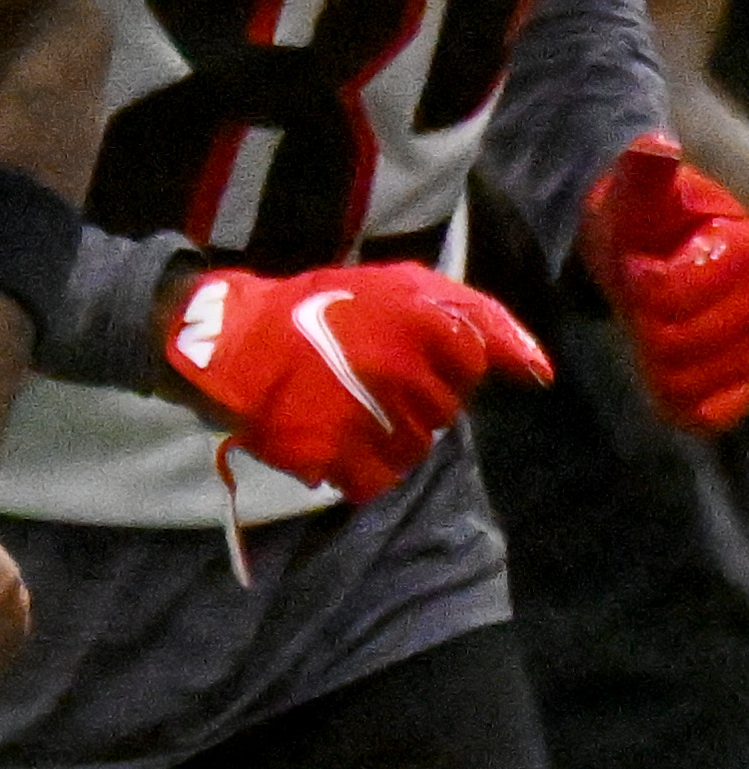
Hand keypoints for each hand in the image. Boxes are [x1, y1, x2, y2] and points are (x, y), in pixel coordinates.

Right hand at [161, 261, 546, 497]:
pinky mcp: (334, 454)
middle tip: (361, 376)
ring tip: (343, 407)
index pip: (473, 361)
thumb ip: (477, 319)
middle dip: (410, 398)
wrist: (228, 342)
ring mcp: (369, 416)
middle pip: (443, 412)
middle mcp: (402, 371)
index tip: (400, 351)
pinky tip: (331, 438)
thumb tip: (540, 374)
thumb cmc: (318, 308)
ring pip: (414, 451)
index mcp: (420, 322)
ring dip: (384, 436)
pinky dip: (356, 468)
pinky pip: (375, 480)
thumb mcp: (400, 288)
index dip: (439, 360)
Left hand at [586, 135, 748, 431]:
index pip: (672, 295)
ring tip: (657, 331)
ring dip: (655, 362)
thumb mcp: (638, 194)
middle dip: (645, 325)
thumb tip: (656, 146)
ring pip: (686, 381)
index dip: (643, 287)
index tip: (641, 267)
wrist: (657, 256)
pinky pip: (707, 414)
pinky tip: (670, 377)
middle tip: (645, 304)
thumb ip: (645, 174)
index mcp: (748, 248)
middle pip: (677, 342)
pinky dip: (681, 402)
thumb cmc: (646, 222)